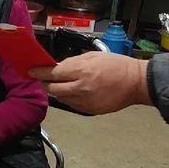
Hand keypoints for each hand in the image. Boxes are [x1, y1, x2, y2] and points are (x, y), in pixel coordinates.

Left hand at [29, 52, 150, 114]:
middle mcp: (80, 88)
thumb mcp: (93, 56)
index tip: (31, 71)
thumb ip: (72, 62)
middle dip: (45, 83)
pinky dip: (68, 98)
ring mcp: (84, 101)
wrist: (137, 82)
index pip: (52, 73)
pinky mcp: (89, 110)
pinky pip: (71, 104)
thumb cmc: (116, 65)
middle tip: (43, 79)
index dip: (39, 72)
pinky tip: (73, 92)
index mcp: (81, 71)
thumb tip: (56, 67)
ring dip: (56, 91)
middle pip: (51, 89)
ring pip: (60, 98)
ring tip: (60, 84)